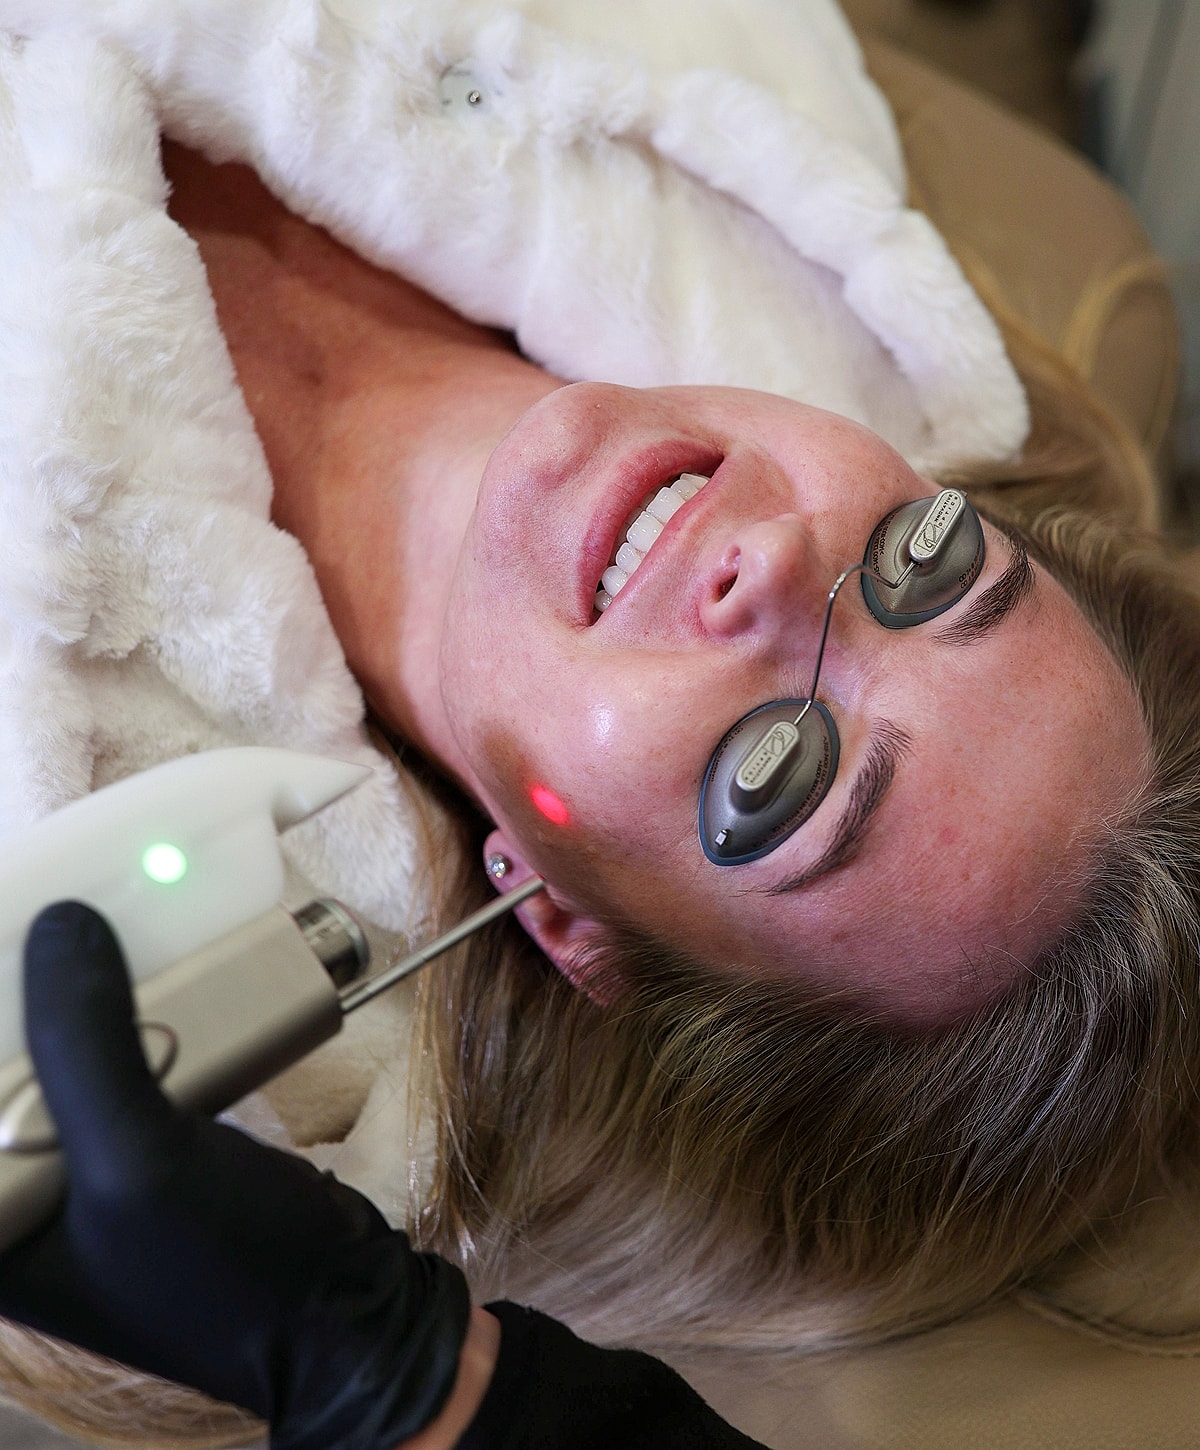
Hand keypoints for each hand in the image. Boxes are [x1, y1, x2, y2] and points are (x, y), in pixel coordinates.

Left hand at [0, 902, 471, 1449]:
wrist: (353, 1311)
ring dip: (77, 1002)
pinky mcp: (146, 1149)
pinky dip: (133, 1020)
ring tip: (92, 933)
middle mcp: (20, 1200)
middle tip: (54, 927)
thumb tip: (59, 920)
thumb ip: (86, 1044)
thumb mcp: (139, 1162)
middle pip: (5, 1074)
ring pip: (56, 1062)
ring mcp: (83, 1176)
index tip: (5, 939)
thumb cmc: (228, 1268)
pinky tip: (149, 975)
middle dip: (26, 1003)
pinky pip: (118, 1066)